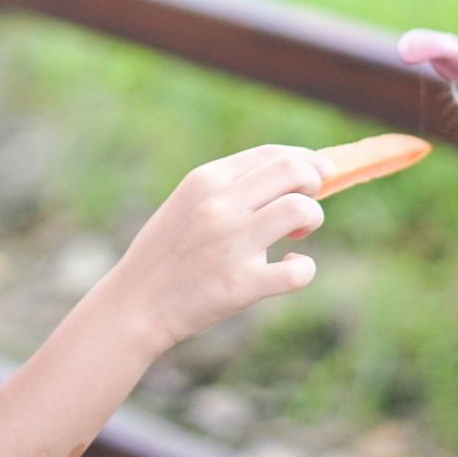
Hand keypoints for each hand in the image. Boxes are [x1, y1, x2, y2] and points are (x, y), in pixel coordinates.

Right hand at [103, 135, 430, 356]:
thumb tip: (294, 172)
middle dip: (314, 183)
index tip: (320, 172)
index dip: (305, 160)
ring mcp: (231, 244)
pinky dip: (304, 269)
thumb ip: (231, 186)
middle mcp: (219, 205)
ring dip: (312, 218)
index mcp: (205, 180)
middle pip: (294, 172)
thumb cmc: (168, 252)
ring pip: (302, 210)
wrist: (137, 303)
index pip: (271, 154)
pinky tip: (290, 268)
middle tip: (306, 205)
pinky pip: (298, 271)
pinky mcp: (241, 285)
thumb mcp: (188, 203)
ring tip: (296, 235)